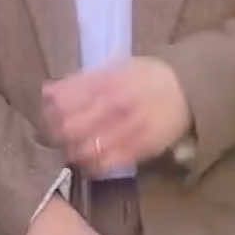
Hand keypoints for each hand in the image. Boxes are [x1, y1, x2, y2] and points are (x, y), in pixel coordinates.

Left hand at [41, 57, 192, 175]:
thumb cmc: (145, 77)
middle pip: (70, 128)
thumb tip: (46, 92)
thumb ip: (80, 81)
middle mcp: (115, 105)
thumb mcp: (114, 69)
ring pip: (86, 149)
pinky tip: (89, 162)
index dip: (49, 113)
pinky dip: (92, 166)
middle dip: (57, 135)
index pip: (63, 101)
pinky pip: (107, 163)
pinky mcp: (141, 149)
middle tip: (56, 136)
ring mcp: (128, 128)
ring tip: (72, 149)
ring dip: (72, 151)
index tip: (48, 117)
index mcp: (105, 82)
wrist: (187, 89)